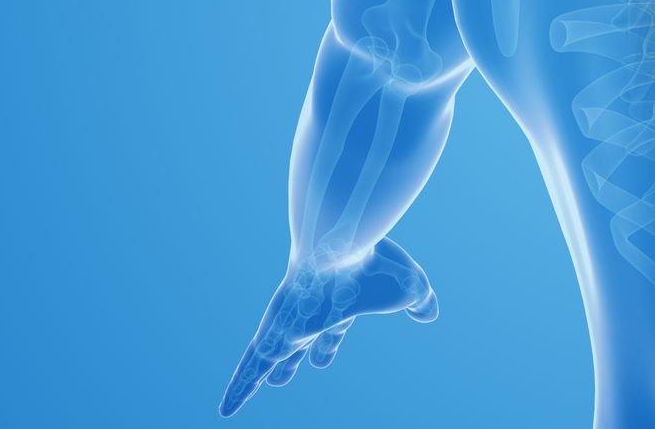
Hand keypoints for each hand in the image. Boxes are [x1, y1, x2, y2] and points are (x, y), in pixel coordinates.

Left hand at [218, 237, 438, 416]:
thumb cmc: (377, 266)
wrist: (339, 245)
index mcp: (338, 303)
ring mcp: (288, 323)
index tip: (323, 361)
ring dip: (259, 376)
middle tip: (282, 377)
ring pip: (267, 355)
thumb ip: (420, 301)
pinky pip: (251, 366)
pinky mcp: (274, 333)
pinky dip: (239, 387)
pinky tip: (225, 409)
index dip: (329, 345)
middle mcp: (308, 312)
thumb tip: (430, 314)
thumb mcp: (410, 288)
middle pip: (296, 343)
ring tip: (247, 395)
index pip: (332, 330)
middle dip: (291, 359)